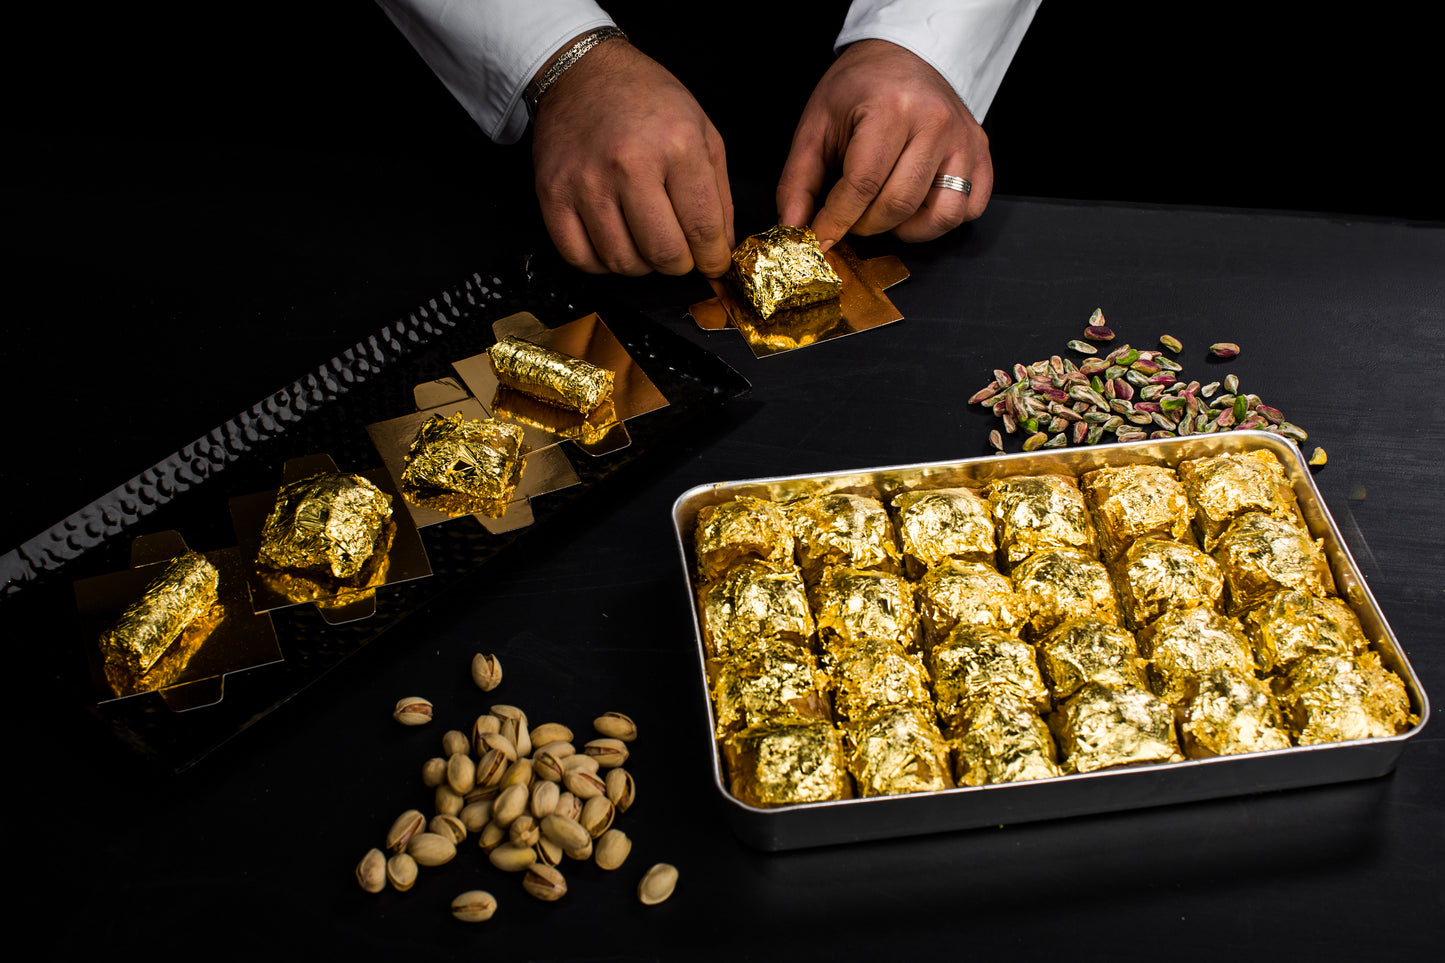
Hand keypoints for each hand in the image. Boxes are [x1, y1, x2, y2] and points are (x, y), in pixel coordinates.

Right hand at [531, 38, 733, 276]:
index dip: (712, 258)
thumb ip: (717, 193)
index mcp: (676, 145)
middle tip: (679, 254)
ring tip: (645, 243)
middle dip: (679, 265)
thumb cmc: (646, 100)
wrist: (582, 73)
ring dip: (641, 265)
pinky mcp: (552, 193)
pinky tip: (614, 243)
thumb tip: (720, 249)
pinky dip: (601, 263)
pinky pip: (579, 256)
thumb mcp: (701, 130)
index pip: (702, 228)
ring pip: (622, 261)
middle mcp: (629, 164)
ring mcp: (586, 181)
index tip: (712, 263)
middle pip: (663, 253)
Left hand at [776, 39, 992, 251]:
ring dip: (906, 228)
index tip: (820, 237)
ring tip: (883, 211)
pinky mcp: (980, 153)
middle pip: (899, 204)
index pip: (862, 185)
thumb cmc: (858, 89)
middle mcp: (935, 122)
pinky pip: (970, 208)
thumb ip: (799, 181)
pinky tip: (916, 205)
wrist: (901, 56)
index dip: (836, 221)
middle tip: (850, 217)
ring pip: (941, 215)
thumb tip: (793, 228)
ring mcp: (964, 139)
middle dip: (866, 224)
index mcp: (891, 108)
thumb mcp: (816, 126)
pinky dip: (940, 220)